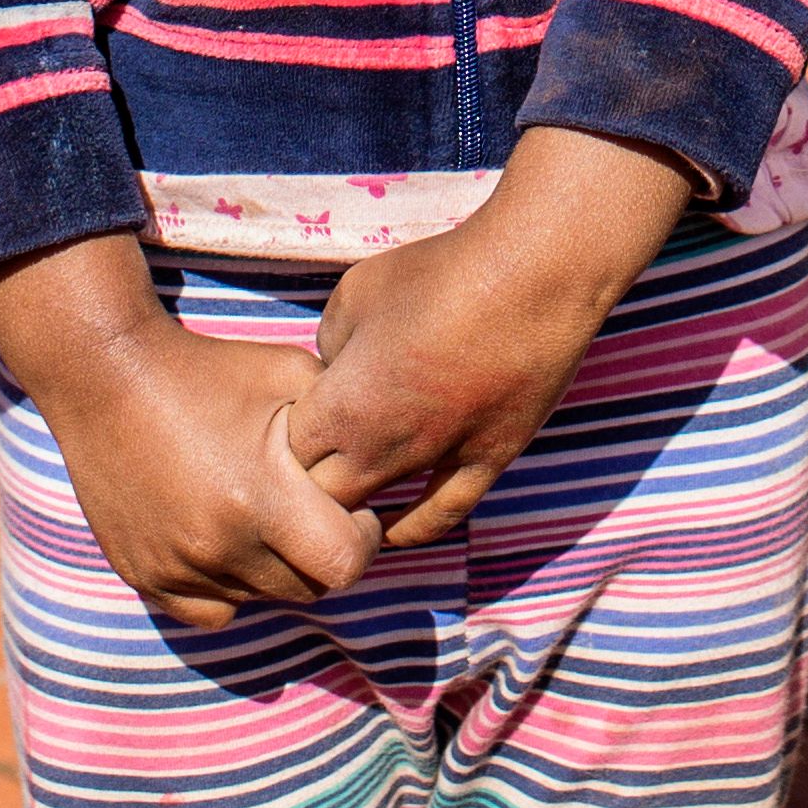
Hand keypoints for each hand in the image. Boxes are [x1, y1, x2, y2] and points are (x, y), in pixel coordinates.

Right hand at [0, 234, 374, 630]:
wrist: (108, 376)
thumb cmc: (210, 370)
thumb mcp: (291, 374)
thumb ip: (344, 422)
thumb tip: (384, 456)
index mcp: (260, 497)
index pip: (345, 564)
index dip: (364, 539)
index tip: (354, 510)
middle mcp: (218, 544)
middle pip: (306, 591)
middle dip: (323, 556)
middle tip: (313, 514)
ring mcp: (176, 566)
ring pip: (258, 601)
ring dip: (275, 570)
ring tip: (267, 517)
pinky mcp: (143, 575)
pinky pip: (209, 611)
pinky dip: (227, 588)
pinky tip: (228, 541)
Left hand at [292, 130, 690, 549]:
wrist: (529, 275)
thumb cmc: (436, 275)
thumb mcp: (354, 293)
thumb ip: (330, 342)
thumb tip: (335, 366)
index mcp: (341, 407)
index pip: (284, 458)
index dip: (278, 445)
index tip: (287, 424)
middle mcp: (381, 449)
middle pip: (319, 500)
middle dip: (305, 488)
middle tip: (310, 461)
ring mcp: (435, 462)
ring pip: (372, 516)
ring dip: (351, 509)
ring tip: (341, 496)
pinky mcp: (485, 462)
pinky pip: (439, 517)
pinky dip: (409, 529)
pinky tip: (392, 532)